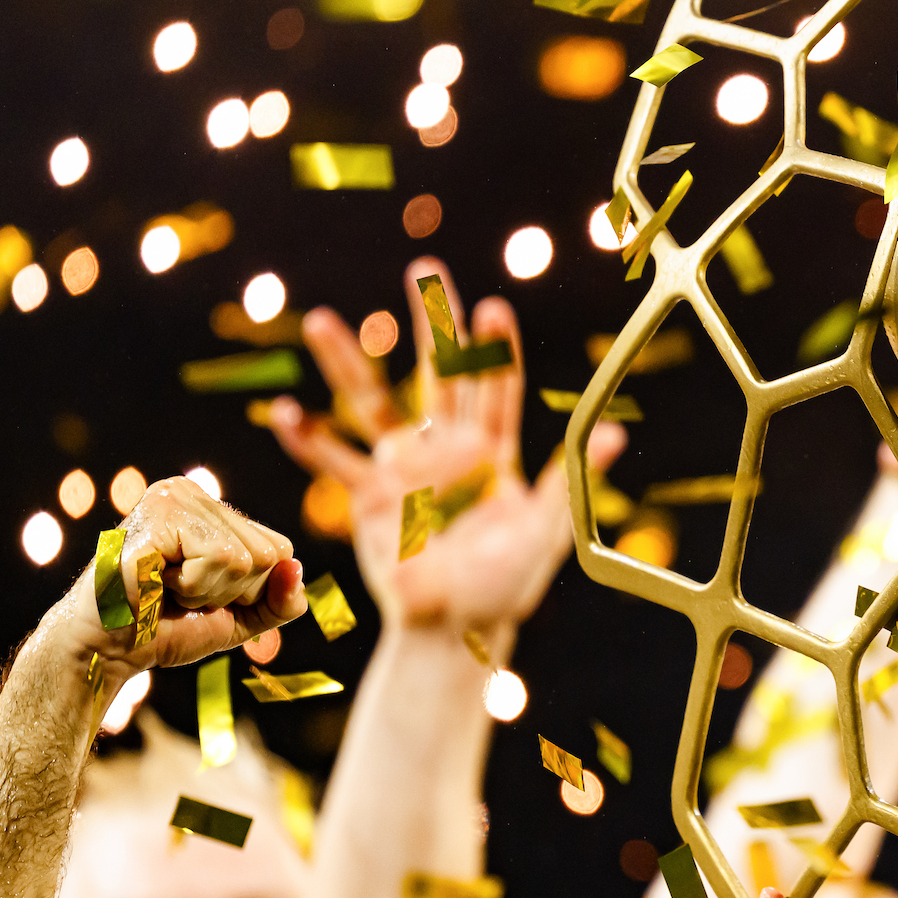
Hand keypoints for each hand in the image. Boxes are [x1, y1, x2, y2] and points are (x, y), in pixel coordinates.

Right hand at [46, 476, 305, 671]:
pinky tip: (156, 582)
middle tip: (179, 594)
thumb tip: (297, 568)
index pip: (279, 550)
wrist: (107, 650)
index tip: (200, 594)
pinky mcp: (160, 515)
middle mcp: (190, 491)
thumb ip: (281, 600)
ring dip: (208, 591)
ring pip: (246, 558)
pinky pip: (221, 558)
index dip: (248, 590)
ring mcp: (172, 497)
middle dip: (230, 591)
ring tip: (165, 588)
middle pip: (268, 554)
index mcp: (209, 507)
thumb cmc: (166, 628)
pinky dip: (193, 586)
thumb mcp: (240, 617)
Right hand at [268, 256, 624, 636]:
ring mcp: (403, 469)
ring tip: (321, 321)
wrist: (456, 627)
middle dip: (433, 323)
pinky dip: (308, 440)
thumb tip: (612, 435)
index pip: (494, 387)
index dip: (494, 349)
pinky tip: (285, 413)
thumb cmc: (507, 584)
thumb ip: (570, 484)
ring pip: (371, 403)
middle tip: (424, 270)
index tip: (492, 308)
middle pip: (437, 373)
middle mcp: (446, 449)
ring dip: (346, 364)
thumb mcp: (545, 535)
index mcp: (493, 453)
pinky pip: (332, 463)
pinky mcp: (367, 498)